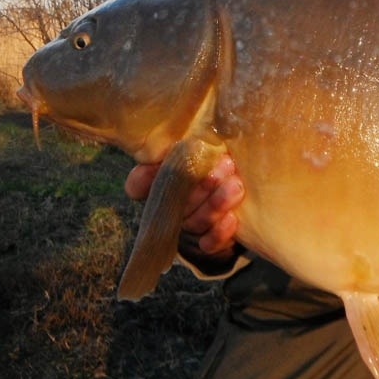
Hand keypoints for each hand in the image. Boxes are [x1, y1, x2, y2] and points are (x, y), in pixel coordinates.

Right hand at [124, 153, 244, 257]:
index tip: (153, 168)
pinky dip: (219, 232)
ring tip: (236, 185)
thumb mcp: (208, 152)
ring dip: (215, 204)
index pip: (137, 185)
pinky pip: (208, 243)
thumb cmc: (220, 164)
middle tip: (225, 165)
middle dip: (201, 185)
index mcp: (163, 183)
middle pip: (175, 202)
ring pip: (194, 221)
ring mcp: (189, 226)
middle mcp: (171, 207)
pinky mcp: (207, 242)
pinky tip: (232, 218)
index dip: (142, 179)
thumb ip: (194, 146)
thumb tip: (191, 135)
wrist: (240, 189)